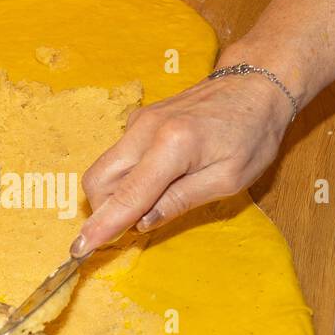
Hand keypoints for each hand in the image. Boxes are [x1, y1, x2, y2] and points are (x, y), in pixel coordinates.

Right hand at [71, 50, 293, 255]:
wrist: (255, 85)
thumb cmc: (251, 134)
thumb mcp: (228, 179)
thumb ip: (182, 200)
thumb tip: (142, 223)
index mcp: (172, 146)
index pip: (126, 196)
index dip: (102, 227)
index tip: (79, 249)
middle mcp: (145, 129)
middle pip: (98, 180)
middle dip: (104, 211)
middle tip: (129, 228)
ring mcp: (138, 121)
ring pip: (104, 168)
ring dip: (114, 195)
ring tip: (150, 204)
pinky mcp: (139, 119)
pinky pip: (118, 157)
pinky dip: (125, 177)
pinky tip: (156, 181)